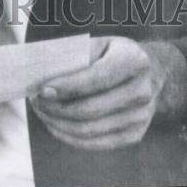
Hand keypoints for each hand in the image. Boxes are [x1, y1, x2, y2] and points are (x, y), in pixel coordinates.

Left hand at [29, 37, 186, 150]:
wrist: (151, 72)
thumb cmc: (115, 54)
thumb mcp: (100, 44)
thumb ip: (75, 56)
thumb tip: (42, 74)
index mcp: (135, 60)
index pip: (96, 78)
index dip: (67, 86)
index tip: (42, 90)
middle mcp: (143, 90)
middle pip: (91, 109)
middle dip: (57, 108)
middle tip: (35, 102)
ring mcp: (142, 116)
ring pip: (90, 129)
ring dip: (59, 124)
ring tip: (42, 112)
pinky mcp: (135, 134)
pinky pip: (97, 142)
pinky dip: (71, 136)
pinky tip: (56, 125)